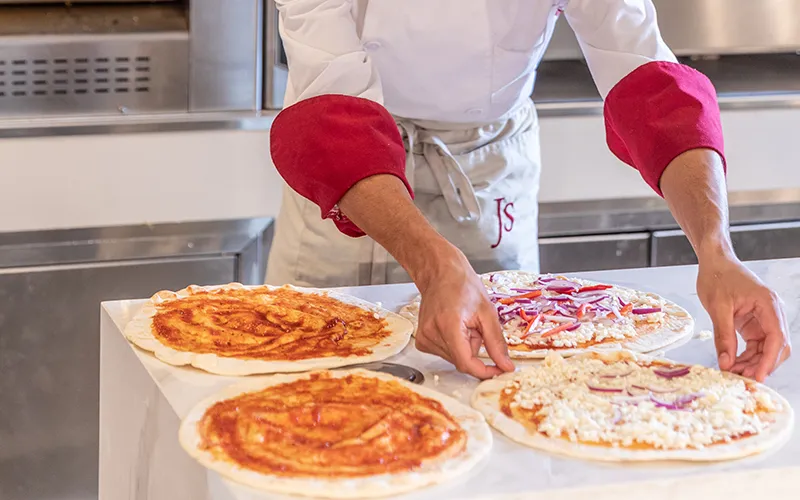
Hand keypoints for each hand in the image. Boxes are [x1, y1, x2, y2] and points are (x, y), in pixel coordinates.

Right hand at [413, 246, 514, 378]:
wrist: (440, 273)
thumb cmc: (462, 285)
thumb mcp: (487, 312)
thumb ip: (496, 343)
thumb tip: (505, 366)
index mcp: (449, 325)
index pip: (466, 363)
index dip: (484, 371)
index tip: (498, 370)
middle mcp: (432, 334)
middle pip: (461, 360)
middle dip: (474, 348)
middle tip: (476, 327)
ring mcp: (424, 338)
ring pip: (454, 358)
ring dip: (464, 346)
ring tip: (463, 324)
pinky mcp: (421, 341)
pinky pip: (445, 353)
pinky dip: (454, 344)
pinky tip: (453, 327)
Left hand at [697, 255, 791, 381]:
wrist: (714, 262)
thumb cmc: (718, 277)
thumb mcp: (717, 307)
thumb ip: (723, 336)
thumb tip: (726, 363)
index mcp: (768, 305)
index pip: (776, 338)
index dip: (769, 360)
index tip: (758, 377)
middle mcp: (772, 313)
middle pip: (777, 347)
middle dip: (762, 365)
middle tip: (741, 378)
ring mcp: (764, 318)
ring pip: (766, 349)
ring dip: (753, 363)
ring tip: (733, 373)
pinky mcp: (754, 322)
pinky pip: (756, 345)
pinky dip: (746, 356)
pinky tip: (733, 364)